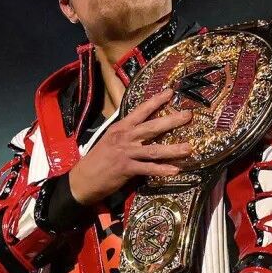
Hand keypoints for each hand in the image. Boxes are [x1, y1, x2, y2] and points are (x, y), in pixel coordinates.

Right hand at [67, 88, 192, 204]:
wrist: (82, 179)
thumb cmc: (97, 160)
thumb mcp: (110, 140)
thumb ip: (126, 134)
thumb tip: (144, 131)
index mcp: (121, 128)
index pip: (141, 111)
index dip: (156, 101)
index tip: (171, 92)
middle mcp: (124, 137)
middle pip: (152, 127)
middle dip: (172, 120)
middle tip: (188, 115)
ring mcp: (126, 153)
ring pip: (153, 149)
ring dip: (173, 149)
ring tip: (189, 148)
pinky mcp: (126, 169)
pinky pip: (148, 169)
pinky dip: (162, 170)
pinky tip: (175, 170)